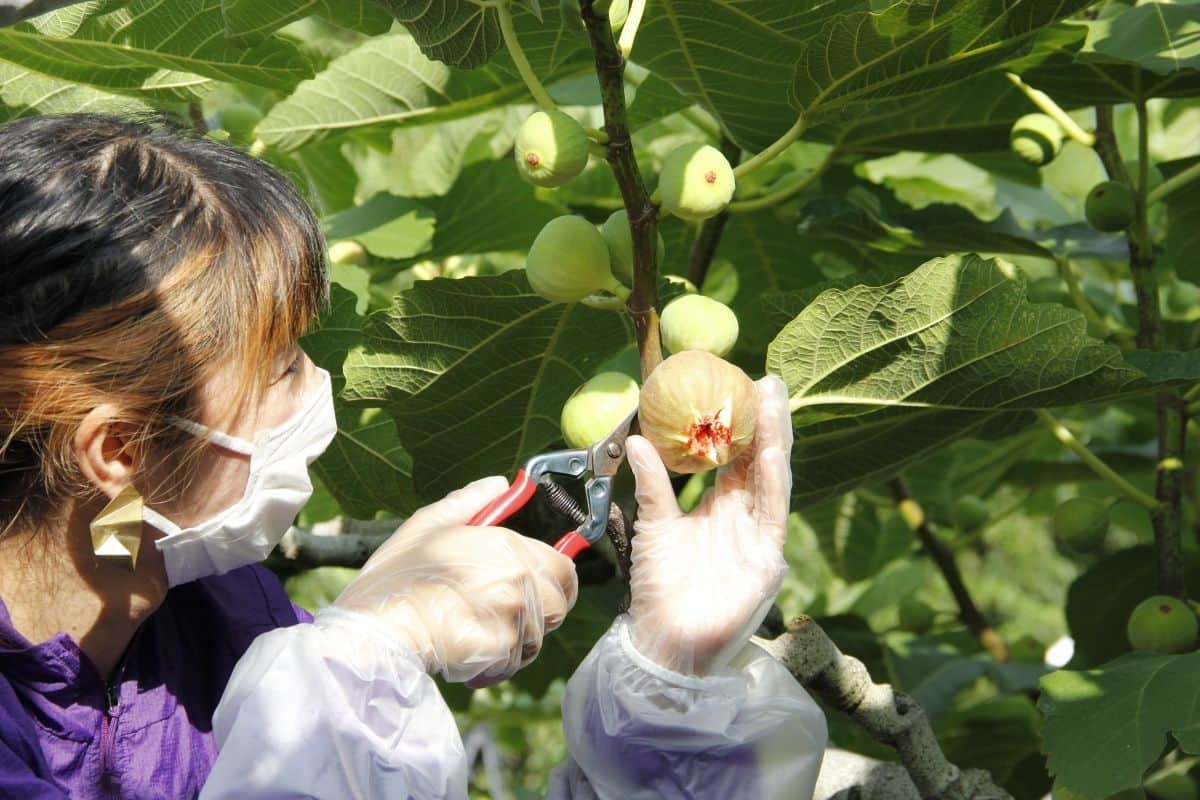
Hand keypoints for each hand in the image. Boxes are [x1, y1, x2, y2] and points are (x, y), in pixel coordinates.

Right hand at [332, 477, 578, 687]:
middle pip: (558, 605)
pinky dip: (496, 661)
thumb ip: (470, 501)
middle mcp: (518, 580)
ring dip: (514, 639)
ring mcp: (512, 618)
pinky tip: (468, 649)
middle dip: (540, 612)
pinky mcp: (500, 652)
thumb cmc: (397, 576)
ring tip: (476, 630)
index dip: (555, 579)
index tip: (539, 586)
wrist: (377, 628)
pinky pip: (513, 661)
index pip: (564, 568)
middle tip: (504, 612)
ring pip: (536, 637)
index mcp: (507, 546)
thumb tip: (499, 484)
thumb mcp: (427, 525)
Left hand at [624, 375, 792, 674]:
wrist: (665, 639)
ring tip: (774, 405)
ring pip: (771, 482)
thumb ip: (653, 484)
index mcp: (719, 509)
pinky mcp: (766, 560)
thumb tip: (636, 439)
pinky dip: (772, 484)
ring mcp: (757, 537)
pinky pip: (772, 515)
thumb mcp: (653, 525)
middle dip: (766, 424)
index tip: (741, 387)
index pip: (735, 459)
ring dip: (774, 444)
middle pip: (759, 463)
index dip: (740, 426)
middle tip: (769, 382)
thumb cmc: (659, 588)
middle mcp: (742, 518)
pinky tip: (771, 455)